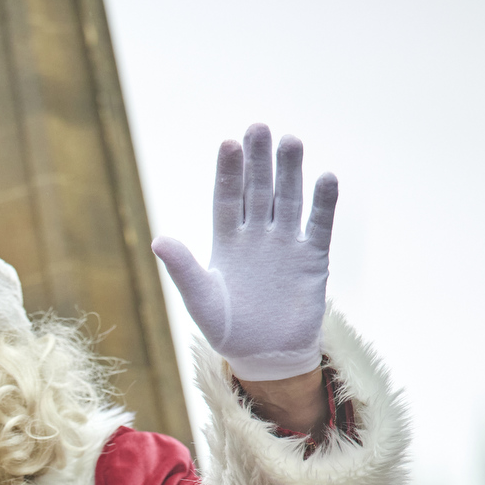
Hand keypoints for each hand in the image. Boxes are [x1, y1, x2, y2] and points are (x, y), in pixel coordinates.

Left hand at [152, 123, 336, 381]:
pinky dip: (323, 204)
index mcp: (227, 242)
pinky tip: (325, 178)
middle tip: (259, 127)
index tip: (229, 143)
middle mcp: (257, 236)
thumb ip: (183, 270)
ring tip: (291, 141)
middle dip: (259, 160)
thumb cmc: (228, 330)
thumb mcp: (201, 301)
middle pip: (259, 190)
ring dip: (290, 172)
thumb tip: (158, 240)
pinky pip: (318, 226)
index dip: (229, 172)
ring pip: (288, 200)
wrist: (265, 356)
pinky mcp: (312, 259)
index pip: (228, 198)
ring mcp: (285, 245)